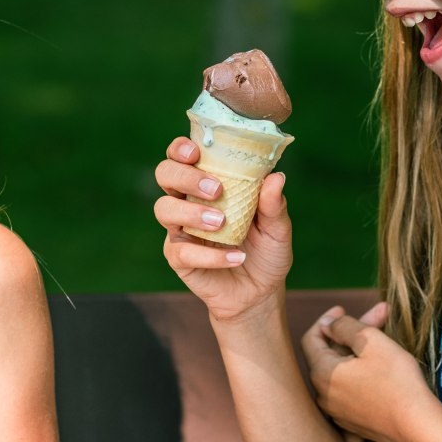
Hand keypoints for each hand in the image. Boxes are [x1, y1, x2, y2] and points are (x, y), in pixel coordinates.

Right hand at [154, 136, 292, 324]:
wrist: (259, 293)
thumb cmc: (266, 252)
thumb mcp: (277, 228)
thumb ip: (274, 204)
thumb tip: (276, 177)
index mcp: (207, 184)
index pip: (183, 156)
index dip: (181, 148)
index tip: (197, 152)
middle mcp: (188, 201)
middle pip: (165, 174)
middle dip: (185, 176)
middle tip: (215, 190)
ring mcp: (180, 229)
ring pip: (164, 208)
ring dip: (191, 212)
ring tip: (220, 223)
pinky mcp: (179, 257)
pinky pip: (182, 251)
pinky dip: (210, 255)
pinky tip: (235, 257)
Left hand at [300, 303, 435, 441]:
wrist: (416, 426)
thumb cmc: (396, 379)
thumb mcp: (370, 341)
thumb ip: (343, 327)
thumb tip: (327, 324)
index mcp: (322, 373)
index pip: (311, 339)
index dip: (327, 320)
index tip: (343, 309)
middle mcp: (323, 395)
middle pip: (330, 354)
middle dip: (352, 333)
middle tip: (380, 316)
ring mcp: (337, 412)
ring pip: (342, 372)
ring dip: (359, 352)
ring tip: (385, 338)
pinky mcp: (353, 423)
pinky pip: (351, 391)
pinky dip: (362, 374)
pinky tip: (382, 366)